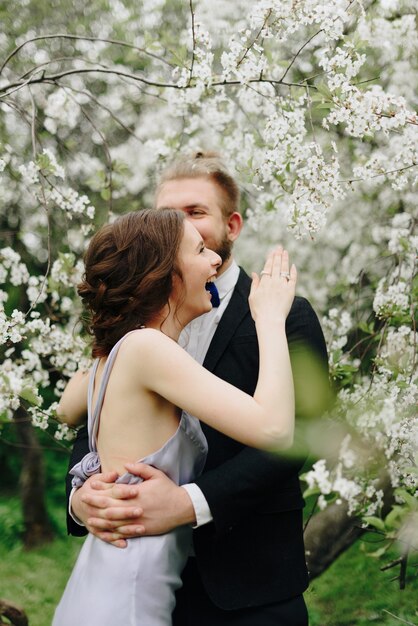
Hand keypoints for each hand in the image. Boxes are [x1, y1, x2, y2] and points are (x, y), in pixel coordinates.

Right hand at [72, 471, 142, 547]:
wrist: (78, 503)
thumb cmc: (92, 488)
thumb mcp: (95, 479)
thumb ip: (106, 477)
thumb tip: (115, 473)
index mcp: (96, 494)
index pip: (112, 493)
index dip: (123, 492)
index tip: (136, 490)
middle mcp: (95, 510)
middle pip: (112, 511)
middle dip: (126, 512)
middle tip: (140, 510)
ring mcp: (95, 522)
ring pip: (111, 526)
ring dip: (125, 529)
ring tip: (141, 529)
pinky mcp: (96, 531)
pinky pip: (106, 537)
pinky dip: (115, 541)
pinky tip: (125, 544)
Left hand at [77, 463, 195, 546]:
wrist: (182, 508)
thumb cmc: (169, 490)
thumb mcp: (156, 475)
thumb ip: (140, 468)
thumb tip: (125, 465)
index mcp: (137, 493)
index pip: (115, 491)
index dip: (102, 488)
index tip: (91, 486)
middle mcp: (134, 508)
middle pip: (110, 507)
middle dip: (96, 504)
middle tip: (83, 501)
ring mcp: (137, 521)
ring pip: (115, 522)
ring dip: (100, 521)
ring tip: (89, 519)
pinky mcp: (141, 530)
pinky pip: (124, 533)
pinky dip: (113, 534)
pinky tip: (105, 533)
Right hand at [249, 246, 296, 324]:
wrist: (270, 320)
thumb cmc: (259, 311)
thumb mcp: (252, 297)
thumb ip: (255, 284)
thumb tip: (255, 273)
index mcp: (264, 283)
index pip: (268, 267)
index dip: (271, 258)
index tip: (273, 251)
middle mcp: (274, 282)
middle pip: (276, 265)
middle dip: (278, 255)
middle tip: (280, 247)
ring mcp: (283, 286)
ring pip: (284, 269)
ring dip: (285, 260)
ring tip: (286, 252)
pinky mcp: (290, 291)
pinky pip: (292, 279)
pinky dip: (293, 272)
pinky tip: (293, 266)